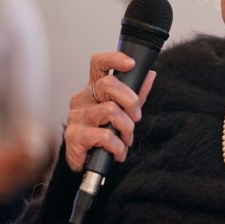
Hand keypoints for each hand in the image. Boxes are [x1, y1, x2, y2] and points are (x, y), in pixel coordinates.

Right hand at [64, 51, 155, 172]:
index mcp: (94, 90)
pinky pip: (105, 136)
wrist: (88, 165)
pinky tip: (118, 153)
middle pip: (108, 84)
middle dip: (131, 101)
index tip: (131, 64)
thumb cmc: (105, 135)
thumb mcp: (125, 113)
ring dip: (126, 129)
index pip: (98, 64)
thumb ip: (137, 94)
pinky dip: (118, 147)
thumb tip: (150, 74)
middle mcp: (82, 99)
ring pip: (110, 111)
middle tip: (136, 117)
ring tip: (126, 141)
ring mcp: (76, 116)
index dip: (114, 58)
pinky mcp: (73, 135)